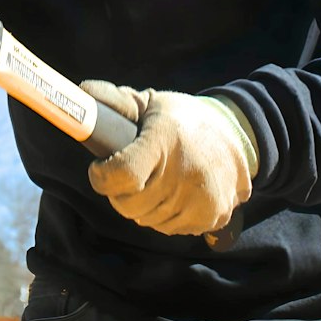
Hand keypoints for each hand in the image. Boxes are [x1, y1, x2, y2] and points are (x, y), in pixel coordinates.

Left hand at [81, 83, 258, 236]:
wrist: (238, 132)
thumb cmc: (182, 118)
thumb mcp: (150, 103)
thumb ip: (114, 100)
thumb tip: (82, 91)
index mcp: (164, 139)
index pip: (123, 174)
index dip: (102, 176)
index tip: (99, 168)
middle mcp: (185, 171)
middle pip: (129, 205)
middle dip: (119, 192)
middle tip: (127, 175)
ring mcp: (201, 197)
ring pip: (147, 220)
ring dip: (143, 206)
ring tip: (154, 181)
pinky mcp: (212, 216)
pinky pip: (170, 229)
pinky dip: (166, 216)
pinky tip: (174, 193)